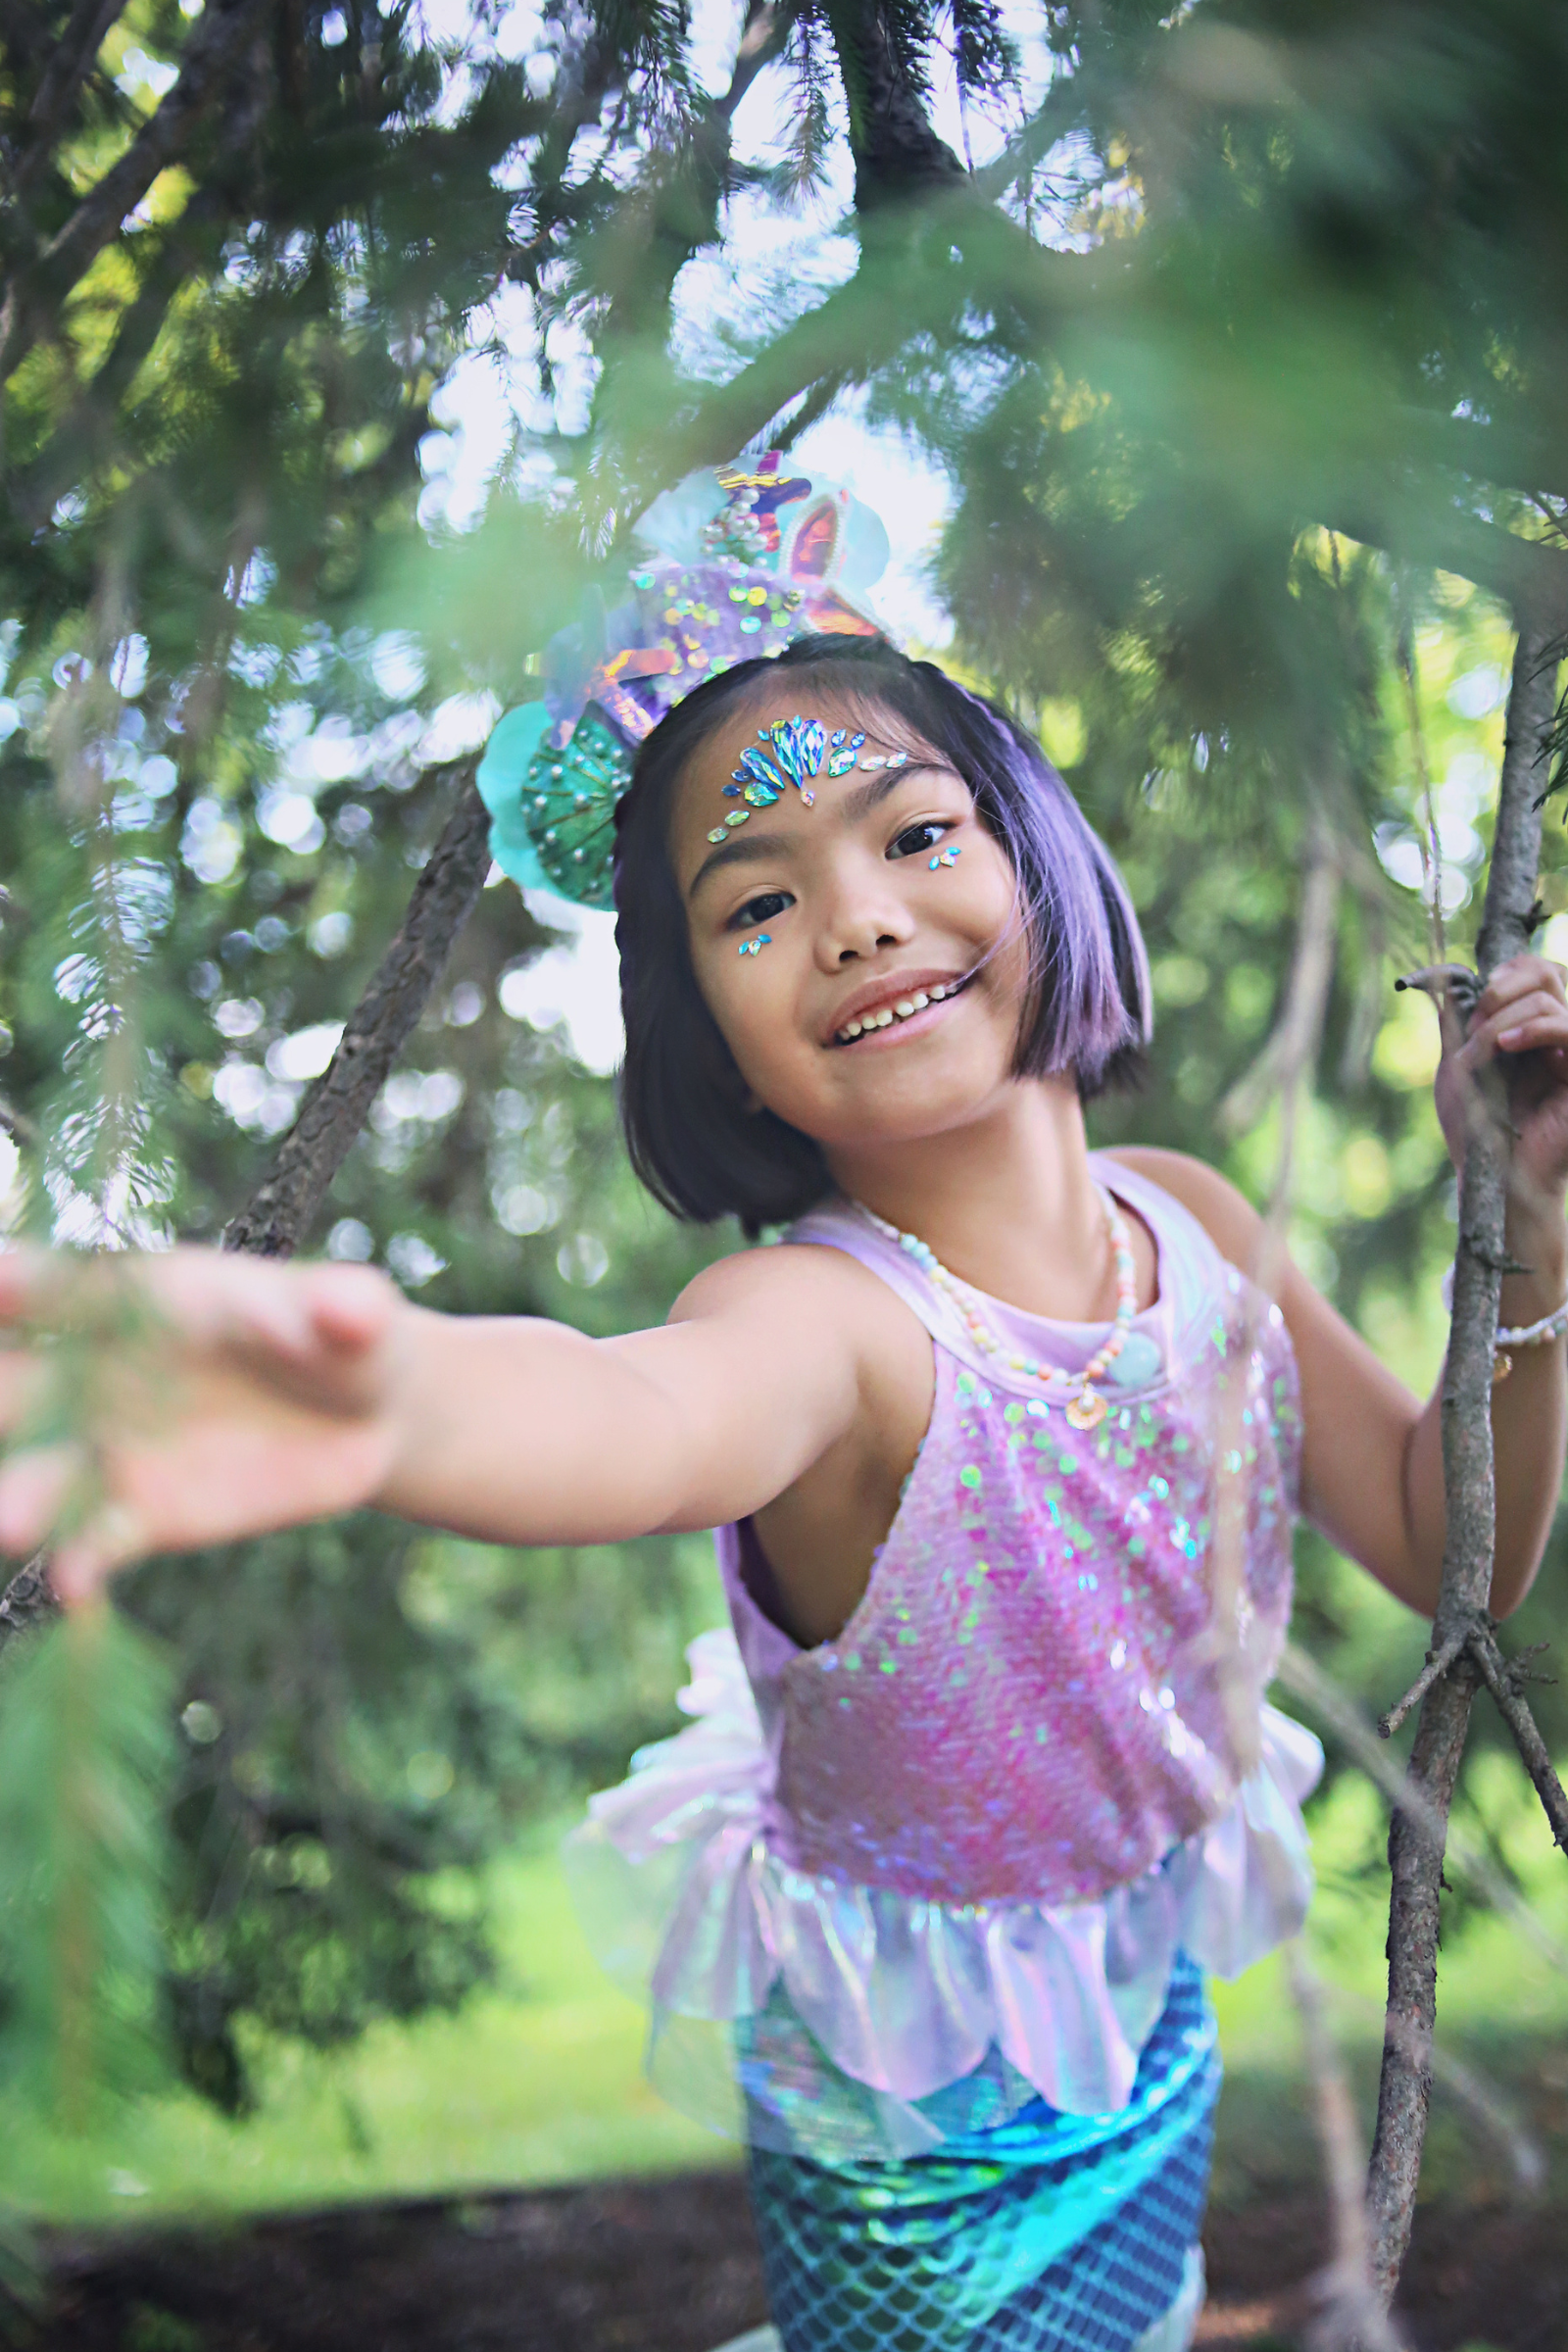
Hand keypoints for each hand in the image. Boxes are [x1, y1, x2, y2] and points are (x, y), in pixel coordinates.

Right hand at [0, 1249, 404, 1605]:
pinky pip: (99, 1541)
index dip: (25, 1282)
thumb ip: (339, 1306)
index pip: (67, 1288)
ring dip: (22, 1496)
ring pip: (48, 1472)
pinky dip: (83, 1563)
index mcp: (143, 1300)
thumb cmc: (347, 1336)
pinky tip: (78, 1589)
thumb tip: (351, 1304)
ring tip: (8, 1521)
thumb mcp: (354, 1314)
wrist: (368, 1416)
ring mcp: (117, 1447)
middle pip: (22, 1382)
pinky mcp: (146, 1513)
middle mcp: (106, 1373)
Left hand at [1434, 952, 1567, 1213]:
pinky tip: (1506, 1045)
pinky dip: (1534, 1027)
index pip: (1535, 972)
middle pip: (1546, 973)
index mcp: (1529, 1027)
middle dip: (1501, 990)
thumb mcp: (1457, 1066)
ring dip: (1504, 1017)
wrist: (1492, 1173)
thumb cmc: (1476, 1127)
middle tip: (1476, 1025)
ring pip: (1549, 999)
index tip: (1474, 1001)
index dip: (1505, 973)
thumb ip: (1458, 1024)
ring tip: (1485, 1050)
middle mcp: (1556, 1035)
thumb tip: (1450, 982)